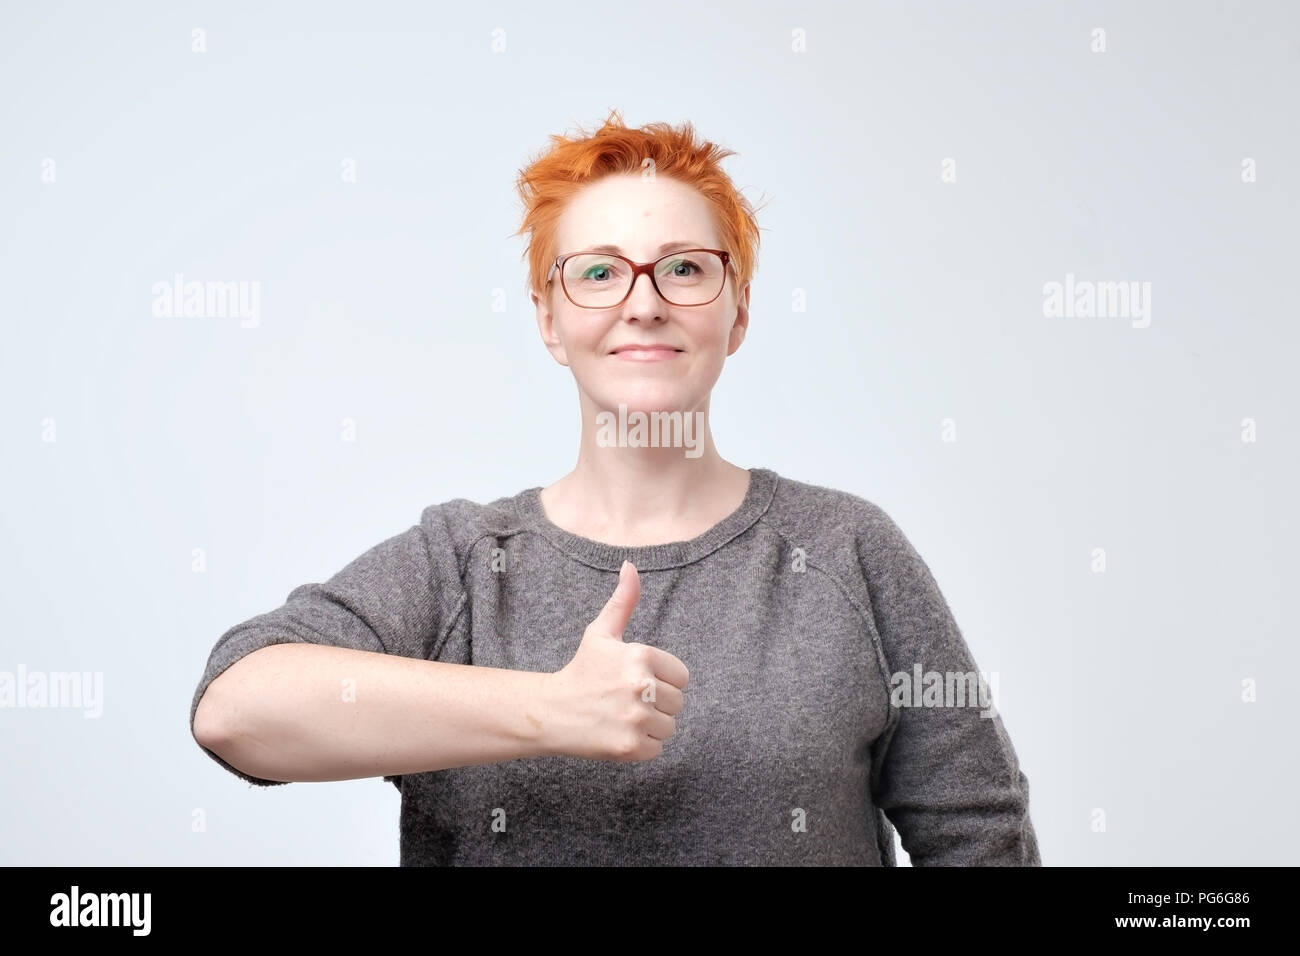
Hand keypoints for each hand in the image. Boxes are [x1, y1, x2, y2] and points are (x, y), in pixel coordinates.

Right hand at [546, 561, 689, 761]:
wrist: (552, 712)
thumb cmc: (581, 670)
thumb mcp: (601, 633)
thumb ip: (623, 601)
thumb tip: (630, 566)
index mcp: (640, 655)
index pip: (682, 676)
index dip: (662, 680)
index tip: (636, 681)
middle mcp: (640, 686)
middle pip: (678, 703)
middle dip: (656, 704)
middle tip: (626, 700)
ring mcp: (635, 719)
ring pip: (669, 727)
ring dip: (650, 726)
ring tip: (622, 716)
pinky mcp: (629, 747)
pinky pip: (657, 748)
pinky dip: (641, 745)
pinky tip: (619, 733)